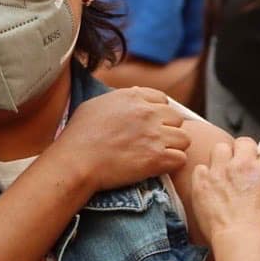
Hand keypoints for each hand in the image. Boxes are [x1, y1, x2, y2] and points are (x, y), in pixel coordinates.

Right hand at [50, 87, 190, 192]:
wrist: (75, 162)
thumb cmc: (78, 136)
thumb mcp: (96, 105)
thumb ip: (120, 98)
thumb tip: (136, 93)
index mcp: (133, 96)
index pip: (163, 99)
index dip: (159, 113)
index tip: (151, 124)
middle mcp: (147, 112)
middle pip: (177, 119)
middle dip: (169, 130)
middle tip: (155, 142)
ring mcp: (154, 135)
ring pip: (184, 139)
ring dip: (174, 148)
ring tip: (159, 155)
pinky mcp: (157, 158)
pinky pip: (180, 159)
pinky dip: (172, 164)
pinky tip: (159, 167)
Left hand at [191, 137, 259, 244]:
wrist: (245, 241)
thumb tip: (258, 187)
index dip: (256, 163)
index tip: (252, 172)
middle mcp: (245, 164)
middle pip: (242, 143)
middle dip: (240, 152)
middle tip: (237, 167)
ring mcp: (222, 170)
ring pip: (219, 149)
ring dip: (221, 159)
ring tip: (221, 175)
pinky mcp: (203, 181)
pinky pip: (200, 168)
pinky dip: (203, 176)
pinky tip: (207, 188)